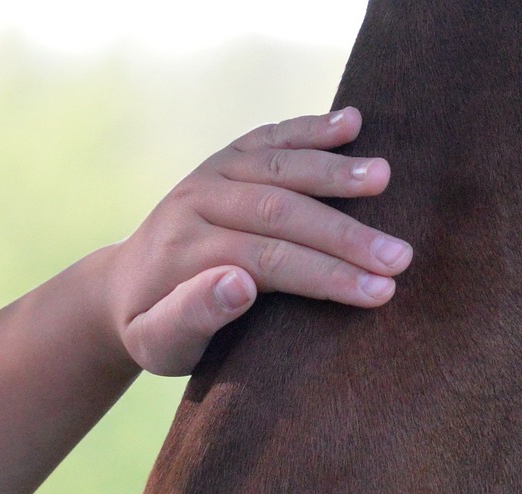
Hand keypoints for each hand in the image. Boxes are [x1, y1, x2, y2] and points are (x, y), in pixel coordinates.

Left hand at [95, 107, 412, 376]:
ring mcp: (212, 174)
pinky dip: (311, 127)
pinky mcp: (226, 160)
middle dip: (346, 233)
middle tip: (401, 255)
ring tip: (386, 177)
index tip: (380, 293)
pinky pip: (271, 138)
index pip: (268, 259)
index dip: (327, 275)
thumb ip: (190, 317)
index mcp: (184, 250)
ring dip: (336, 170)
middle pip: (281, 211)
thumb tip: (239, 283)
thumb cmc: (151, 330)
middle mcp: (197, 201)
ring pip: (281, 166)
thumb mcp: (158, 343)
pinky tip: (353, 121)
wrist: (120, 289)